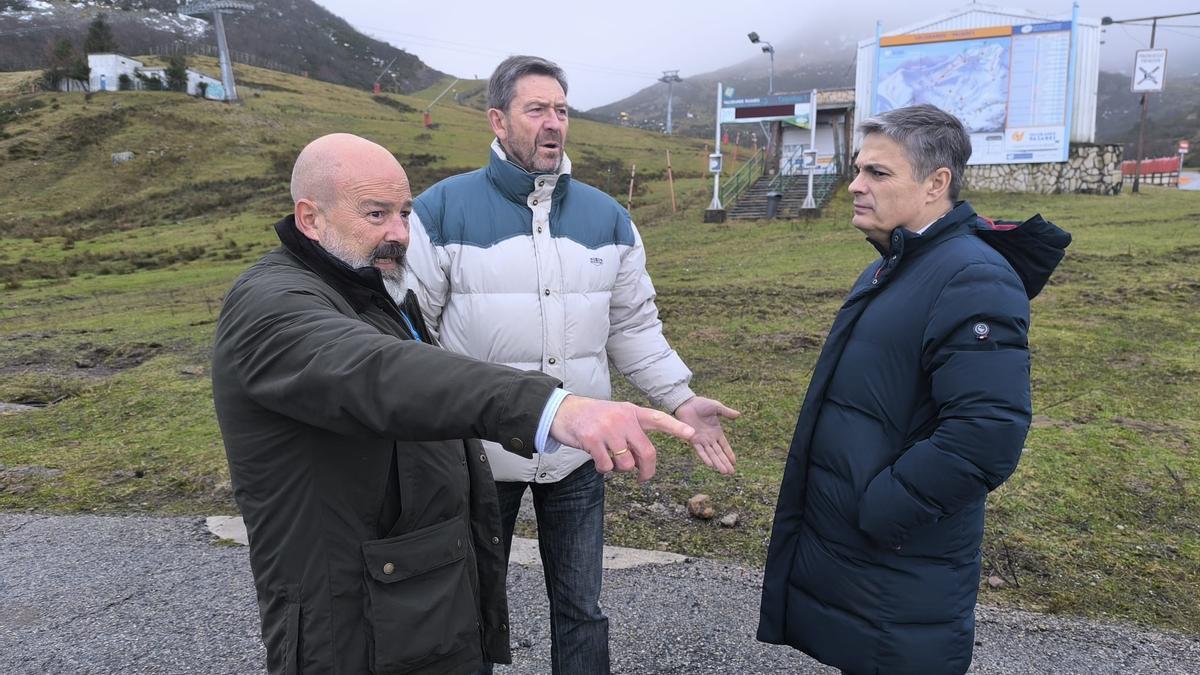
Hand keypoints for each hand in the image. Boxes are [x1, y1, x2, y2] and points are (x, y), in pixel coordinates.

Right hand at [549, 395, 694, 482]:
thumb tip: (643, 461)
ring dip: (620, 470)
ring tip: (610, 461)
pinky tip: (598, 462)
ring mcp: (607, 428)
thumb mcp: (616, 415)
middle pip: (646, 451)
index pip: (658, 418)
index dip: (676, 427)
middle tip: (643, 478)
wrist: (563, 411)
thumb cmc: (593, 417)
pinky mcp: (592, 439)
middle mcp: (622, 418)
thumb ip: (632, 432)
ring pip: (626, 463)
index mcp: (631, 411)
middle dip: (647, 470)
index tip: (692, 434)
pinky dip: (603, 470)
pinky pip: (606, 466)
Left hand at [673, 396, 740, 474]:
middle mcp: (710, 438)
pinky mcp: (693, 439)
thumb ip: (727, 412)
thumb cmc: (701, 404)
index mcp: (716, 432)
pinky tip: (710, 464)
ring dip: (717, 463)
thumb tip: (739, 415)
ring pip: (711, 454)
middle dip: (725, 463)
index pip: (724, 446)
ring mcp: (702, 440)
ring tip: (724, 472)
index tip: (734, 462)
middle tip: (731, 473)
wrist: (687, 403)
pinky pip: (700, 450)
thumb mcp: (717, 407)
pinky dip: (705, 457)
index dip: (729, 454)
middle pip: (719, 453)